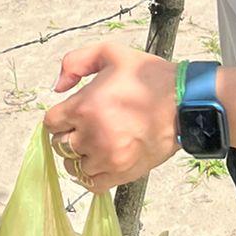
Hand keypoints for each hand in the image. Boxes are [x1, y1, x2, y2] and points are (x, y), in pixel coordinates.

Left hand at [42, 42, 179, 191]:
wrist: (185, 102)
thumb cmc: (149, 77)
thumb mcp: (110, 52)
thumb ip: (75, 62)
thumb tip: (57, 86)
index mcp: (84, 107)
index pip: (51, 122)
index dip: (61, 116)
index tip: (74, 113)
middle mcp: (92, 135)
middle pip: (59, 145)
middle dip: (68, 135)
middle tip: (86, 127)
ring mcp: (107, 158)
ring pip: (73, 166)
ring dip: (79, 156)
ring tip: (95, 143)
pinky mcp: (122, 173)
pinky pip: (92, 184)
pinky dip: (91, 175)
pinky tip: (100, 161)